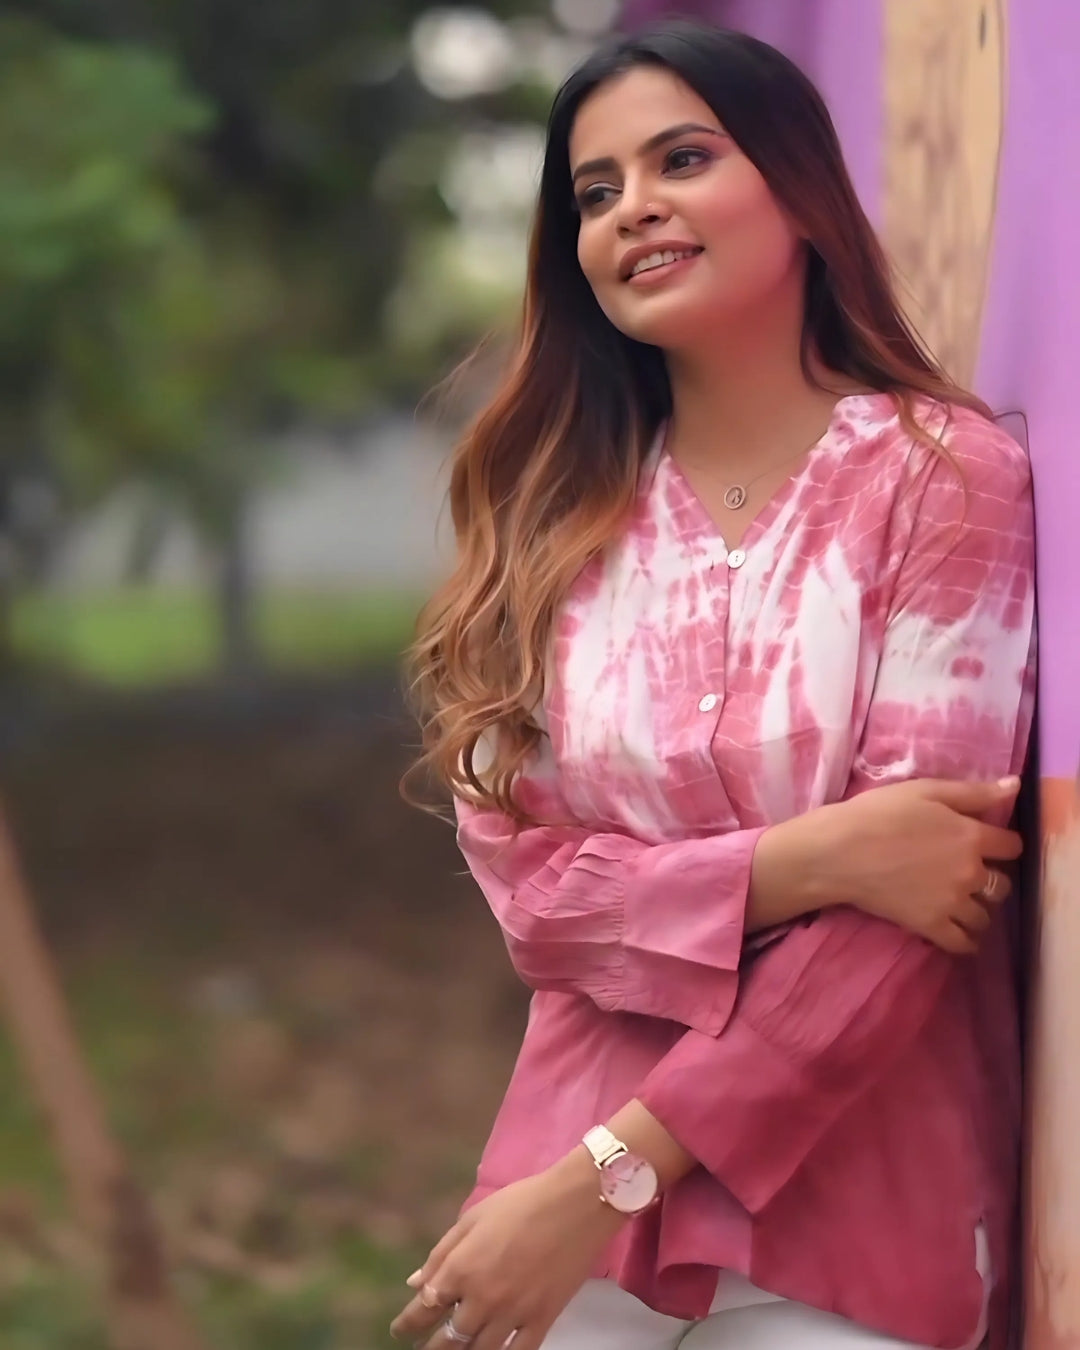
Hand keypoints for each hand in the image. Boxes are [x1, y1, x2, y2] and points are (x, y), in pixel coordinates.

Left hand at [389, 1150, 624, 1349]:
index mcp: (461, 1269)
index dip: (407, 1324)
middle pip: (448, 1339)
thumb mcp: (473, 1217)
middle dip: (432, 1348)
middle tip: (424, 1349)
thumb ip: (442, 1253)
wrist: (575, 1205)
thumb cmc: (521, 1202)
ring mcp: (513, 1315)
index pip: (424, 1308)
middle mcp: (482, 1299)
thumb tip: (416, 1284)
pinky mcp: (542, 1321)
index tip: (399, 1329)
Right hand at [822, 777, 1022, 953]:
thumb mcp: (925, 791)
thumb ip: (972, 792)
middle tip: (969, 874)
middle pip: (1003, 885)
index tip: (990, 844)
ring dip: (978, 909)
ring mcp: (952, 903)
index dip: (1004, 843)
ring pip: (985, 916)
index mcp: (971, 836)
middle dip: (991, 878)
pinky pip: (963, 943)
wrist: (839, 850)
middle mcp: (970, 872)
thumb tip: (1015, 787)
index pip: (1012, 846)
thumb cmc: (879, 813)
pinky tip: (960, 933)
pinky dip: (966, 941)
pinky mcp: (931, 925)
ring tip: (961, 903)